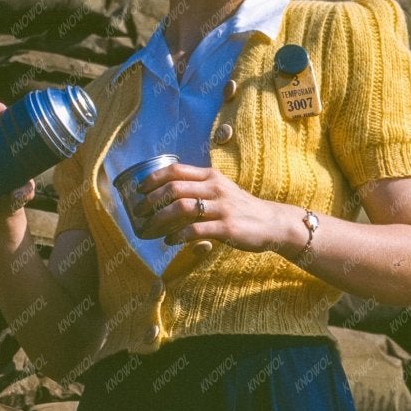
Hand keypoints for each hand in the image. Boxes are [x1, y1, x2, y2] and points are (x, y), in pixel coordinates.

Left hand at [125, 162, 284, 252]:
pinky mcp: (227, 227)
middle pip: (174, 188)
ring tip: (149, 228)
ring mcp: (222, 207)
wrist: (272, 222)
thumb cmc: (240, 208)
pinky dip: (178, 236)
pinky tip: (169, 241)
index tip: (138, 190)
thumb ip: (197, 189)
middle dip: (150, 201)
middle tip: (138, 212)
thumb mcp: (220, 190)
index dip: (153, 179)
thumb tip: (165, 196)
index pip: (176, 170)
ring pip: (182, 208)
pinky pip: (196, 230)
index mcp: (211, 176)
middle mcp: (215, 188)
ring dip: (159, 219)